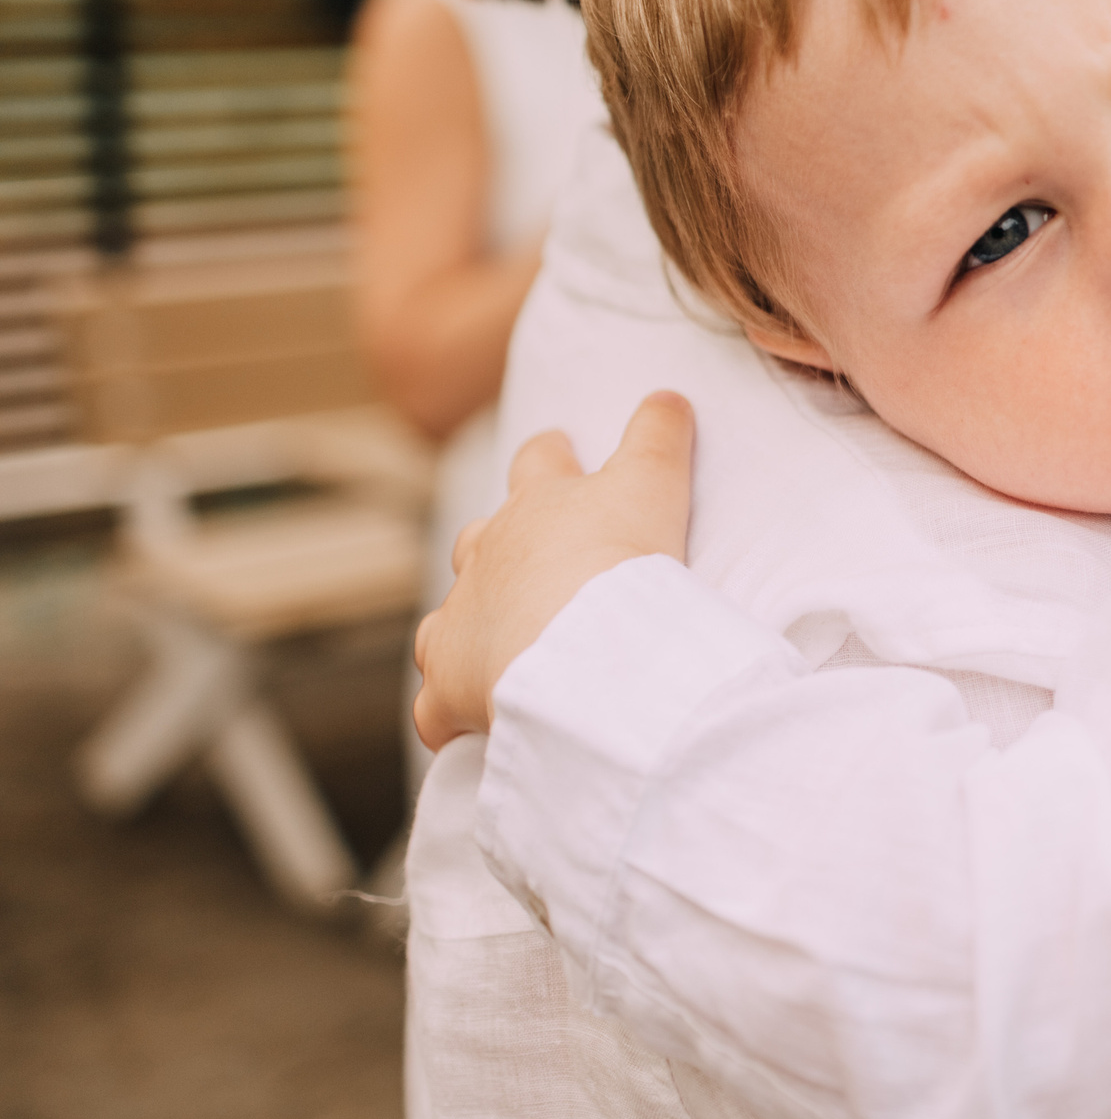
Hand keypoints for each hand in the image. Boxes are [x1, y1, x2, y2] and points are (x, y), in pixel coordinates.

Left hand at [413, 392, 695, 750]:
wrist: (581, 646)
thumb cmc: (620, 560)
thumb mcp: (654, 481)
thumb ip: (661, 434)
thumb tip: (668, 393)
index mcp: (537, 506)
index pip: (539, 463)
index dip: (551, 454)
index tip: (557, 445)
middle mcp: (486, 556)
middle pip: (479, 537)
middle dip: (497, 542)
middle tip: (524, 552)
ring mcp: (459, 621)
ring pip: (447, 617)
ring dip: (467, 625)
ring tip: (494, 642)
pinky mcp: (448, 687)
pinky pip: (434, 706)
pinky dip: (447, 712)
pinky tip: (463, 724)